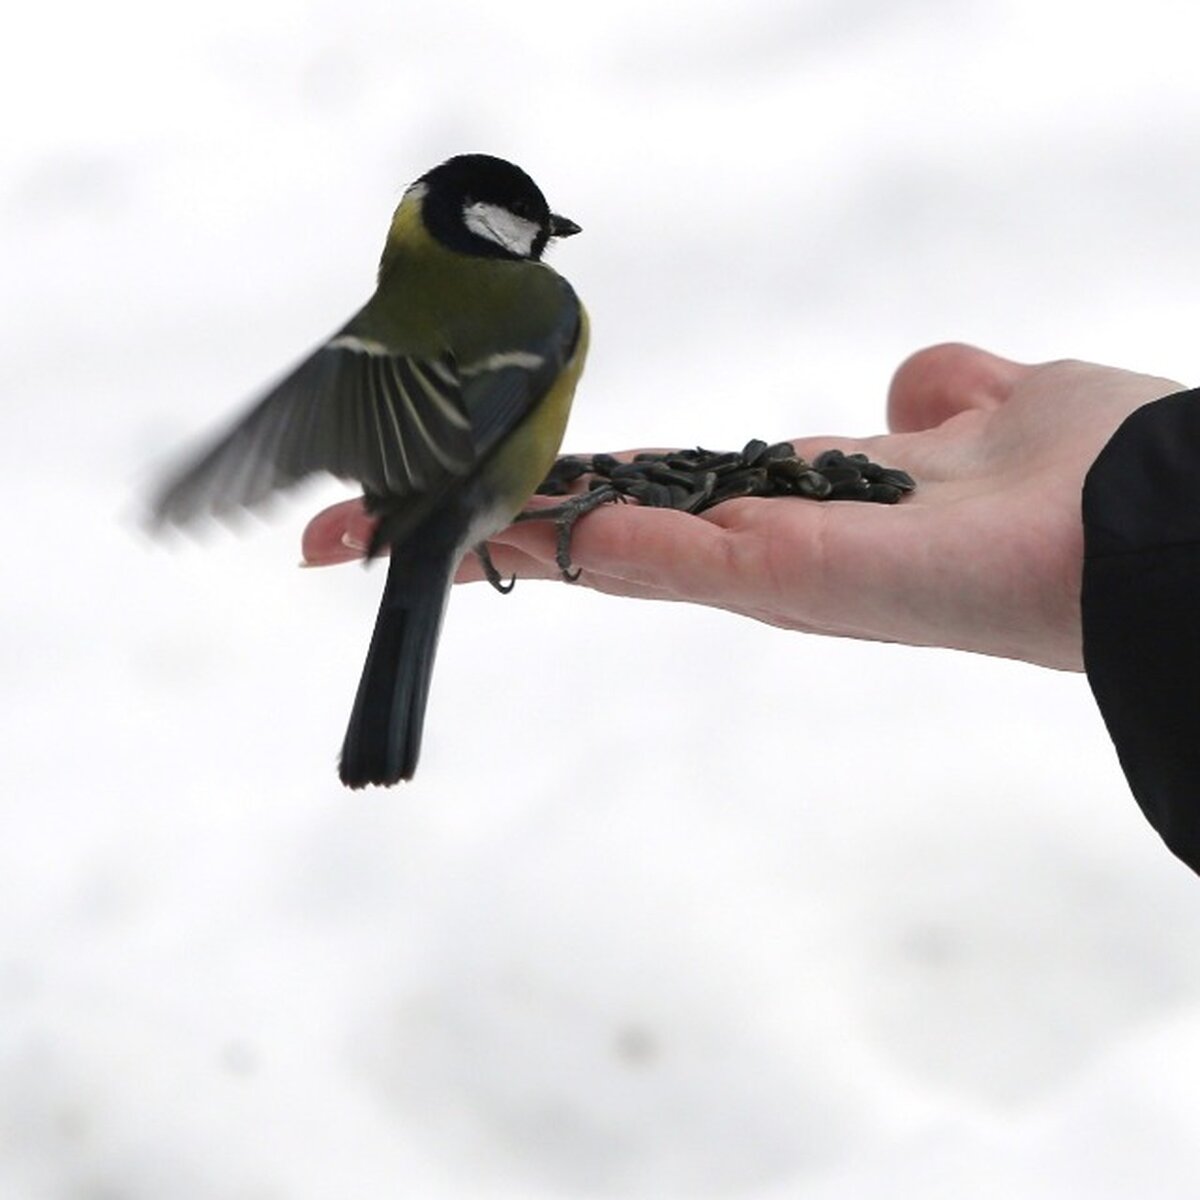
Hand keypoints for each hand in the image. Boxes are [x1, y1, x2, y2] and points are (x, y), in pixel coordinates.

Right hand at [301, 344, 1182, 671]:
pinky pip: (704, 566)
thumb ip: (940, 392)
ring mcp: (784, 569)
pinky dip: (626, 553)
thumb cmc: (1101, 467)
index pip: (650, 487)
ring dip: (505, 546)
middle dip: (476, 532)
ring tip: (380, 535)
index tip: (458, 487)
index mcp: (808, 500)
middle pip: (599, 529)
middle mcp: (772, 543)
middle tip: (345, 536)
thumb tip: (909, 384)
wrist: (1173, 529)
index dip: (553, 485)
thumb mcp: (1000, 405)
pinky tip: (545, 538)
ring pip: (619, 553)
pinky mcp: (818, 582)